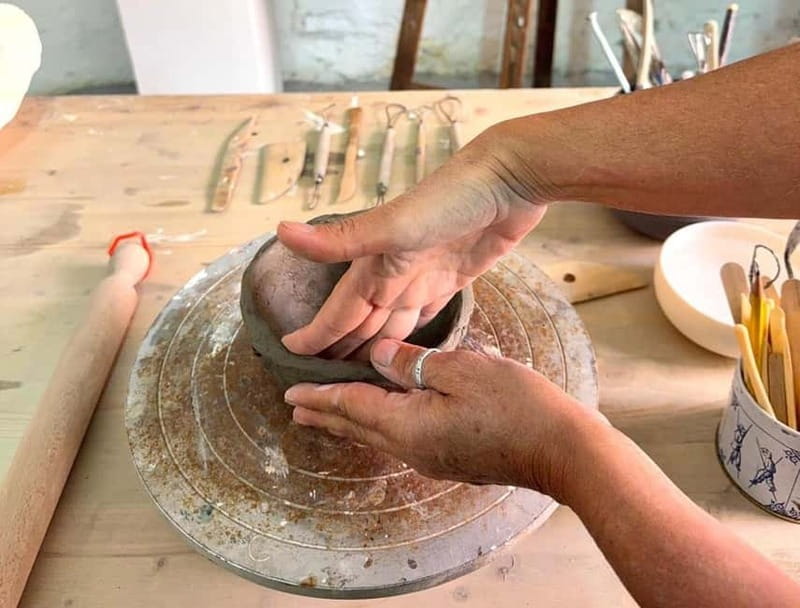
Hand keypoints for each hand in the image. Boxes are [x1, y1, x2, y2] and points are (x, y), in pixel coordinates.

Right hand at [276, 131, 548, 358]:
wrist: (508, 179)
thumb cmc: (449, 200)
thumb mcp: (392, 224)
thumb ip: (341, 239)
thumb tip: (281, 231)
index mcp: (375, 267)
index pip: (339, 312)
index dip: (317, 335)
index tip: (291, 355)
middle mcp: (394, 275)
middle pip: (362, 323)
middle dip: (342, 350)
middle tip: (325, 383)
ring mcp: (424, 277)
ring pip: (390, 323)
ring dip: (374, 346)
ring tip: (361, 376)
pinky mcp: (453, 279)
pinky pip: (425, 315)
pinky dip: (410, 333)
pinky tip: (405, 346)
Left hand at [283, 338, 604, 497]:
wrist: (561, 449)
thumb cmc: (514, 404)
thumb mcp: (461, 369)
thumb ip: (413, 362)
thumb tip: (378, 355)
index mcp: (408, 425)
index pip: (352, 406)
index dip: (322, 396)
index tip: (291, 394)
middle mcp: (413, 448)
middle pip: (359, 427)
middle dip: (327, 414)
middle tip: (296, 408)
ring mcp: (434, 457)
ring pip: (379, 435)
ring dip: (350, 421)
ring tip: (329, 413)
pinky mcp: (453, 457)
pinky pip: (402, 438)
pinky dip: (379, 424)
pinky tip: (383, 418)